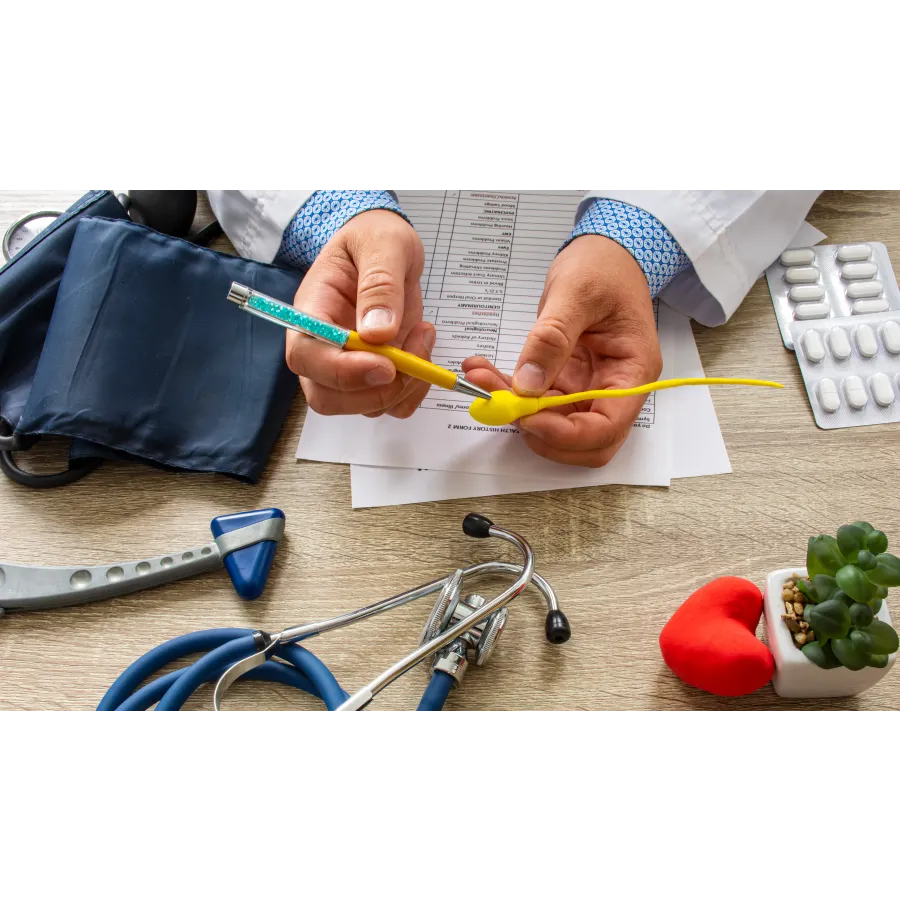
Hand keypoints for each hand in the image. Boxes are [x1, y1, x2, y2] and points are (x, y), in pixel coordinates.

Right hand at [285, 210, 435, 417]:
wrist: (385, 246)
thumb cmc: (374, 237)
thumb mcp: (383, 244)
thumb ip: (380, 283)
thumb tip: (378, 332)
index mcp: (312, 310)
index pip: (306, 357)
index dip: (342, 371)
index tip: (385, 364)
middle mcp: (323, 346)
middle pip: (327, 397)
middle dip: (375, 391)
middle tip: (412, 357)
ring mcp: (350, 364)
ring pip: (363, 406)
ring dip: (403, 387)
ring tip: (422, 336)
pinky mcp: (378, 373)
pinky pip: (391, 404)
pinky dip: (414, 391)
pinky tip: (424, 351)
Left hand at [463, 235, 661, 465]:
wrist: (606, 251)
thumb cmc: (604, 266)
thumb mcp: (576, 293)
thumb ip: (552, 338)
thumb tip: (527, 384)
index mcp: (633, 371)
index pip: (607, 427)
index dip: (567, 434)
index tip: (528, 419)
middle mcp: (615, 388)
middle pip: (582, 440)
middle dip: (539, 430)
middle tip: (500, 404)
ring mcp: (589, 387)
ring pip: (553, 423)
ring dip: (515, 411)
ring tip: (480, 379)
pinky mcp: (566, 380)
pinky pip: (537, 401)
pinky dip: (509, 393)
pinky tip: (483, 372)